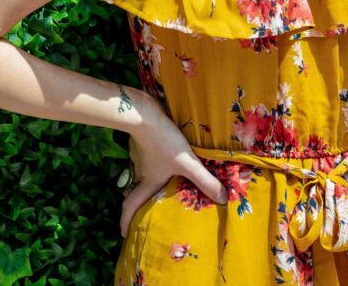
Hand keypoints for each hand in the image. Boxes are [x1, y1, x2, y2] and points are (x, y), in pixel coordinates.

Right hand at [119, 103, 227, 238]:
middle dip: (137, 201)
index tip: (124, 234)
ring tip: (159, 183)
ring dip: (146, 179)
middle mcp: (139, 171)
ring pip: (141, 172)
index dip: (126, 221)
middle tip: (144, 210)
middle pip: (134, 190)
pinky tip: (163, 155)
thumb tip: (223, 201)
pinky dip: (152, 160)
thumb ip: (205, 180)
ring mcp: (139, 155)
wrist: (145, 113)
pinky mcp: (143, 140)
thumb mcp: (187, 163)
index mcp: (147, 181)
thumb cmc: (164, 142)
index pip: (131, 207)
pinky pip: (146, 156)